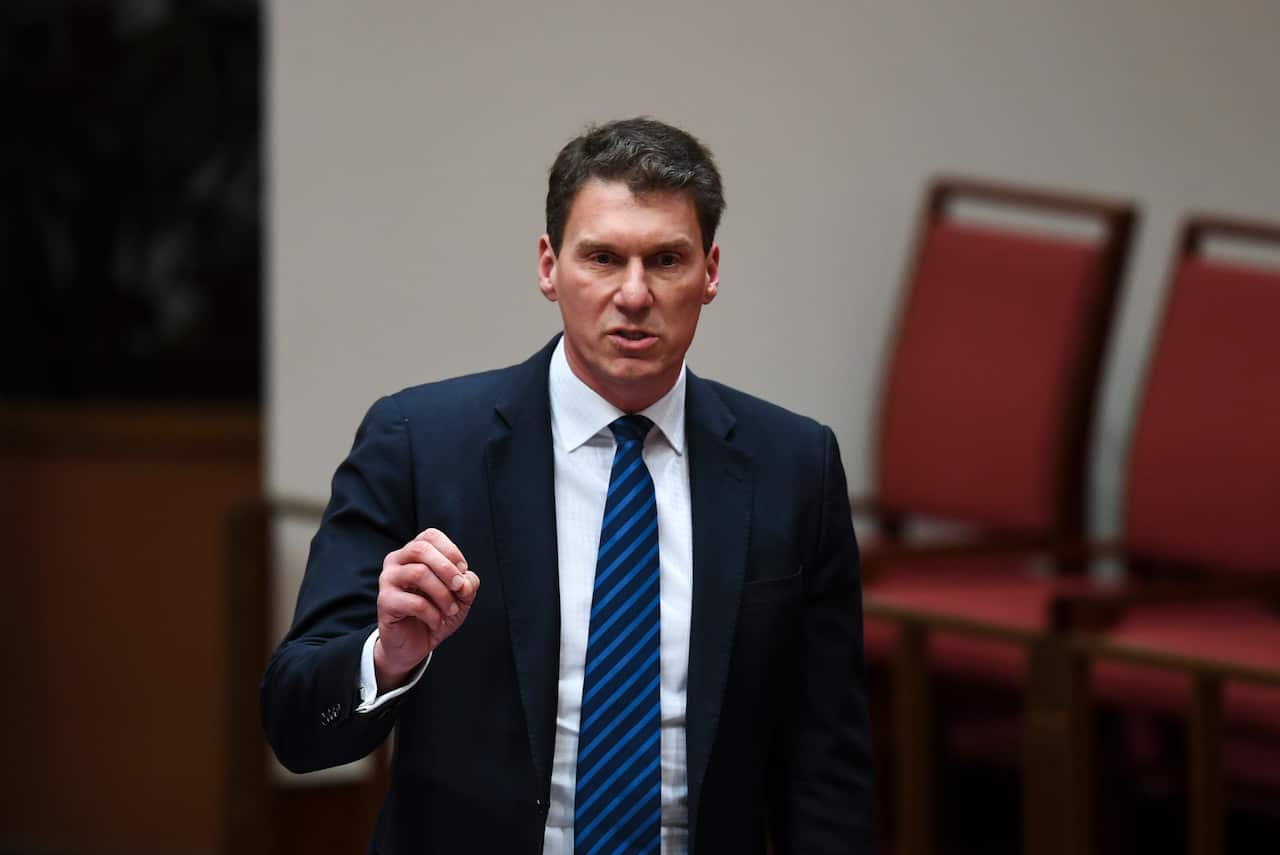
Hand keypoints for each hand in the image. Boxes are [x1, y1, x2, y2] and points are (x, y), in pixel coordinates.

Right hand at [374, 528, 479, 690]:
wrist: (414, 645)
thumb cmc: (436, 613)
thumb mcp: (460, 597)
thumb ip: (467, 584)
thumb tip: (464, 581)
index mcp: (413, 553)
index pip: (430, 536)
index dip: (451, 551)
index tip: (463, 571)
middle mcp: (396, 561)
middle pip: (420, 549)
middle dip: (447, 568)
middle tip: (459, 588)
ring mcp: (388, 580)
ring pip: (418, 573)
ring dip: (442, 594)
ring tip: (451, 610)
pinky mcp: (385, 602)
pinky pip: (414, 602)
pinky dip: (433, 614)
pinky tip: (437, 623)